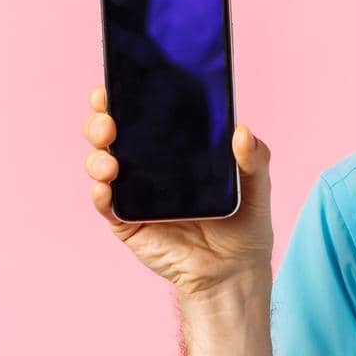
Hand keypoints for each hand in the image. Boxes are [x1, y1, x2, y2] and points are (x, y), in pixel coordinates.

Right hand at [83, 85, 273, 298]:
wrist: (234, 272)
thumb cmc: (244, 223)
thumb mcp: (257, 186)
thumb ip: (255, 158)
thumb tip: (242, 130)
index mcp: (176, 147)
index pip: (143, 113)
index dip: (124, 96)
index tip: (116, 84)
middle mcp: (149, 165)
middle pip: (112, 134)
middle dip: (101, 121)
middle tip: (109, 122)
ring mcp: (135, 193)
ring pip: (101, 164)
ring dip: (98, 158)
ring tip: (111, 163)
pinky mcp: (128, 222)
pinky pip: (106, 205)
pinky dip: (100, 194)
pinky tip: (105, 188)